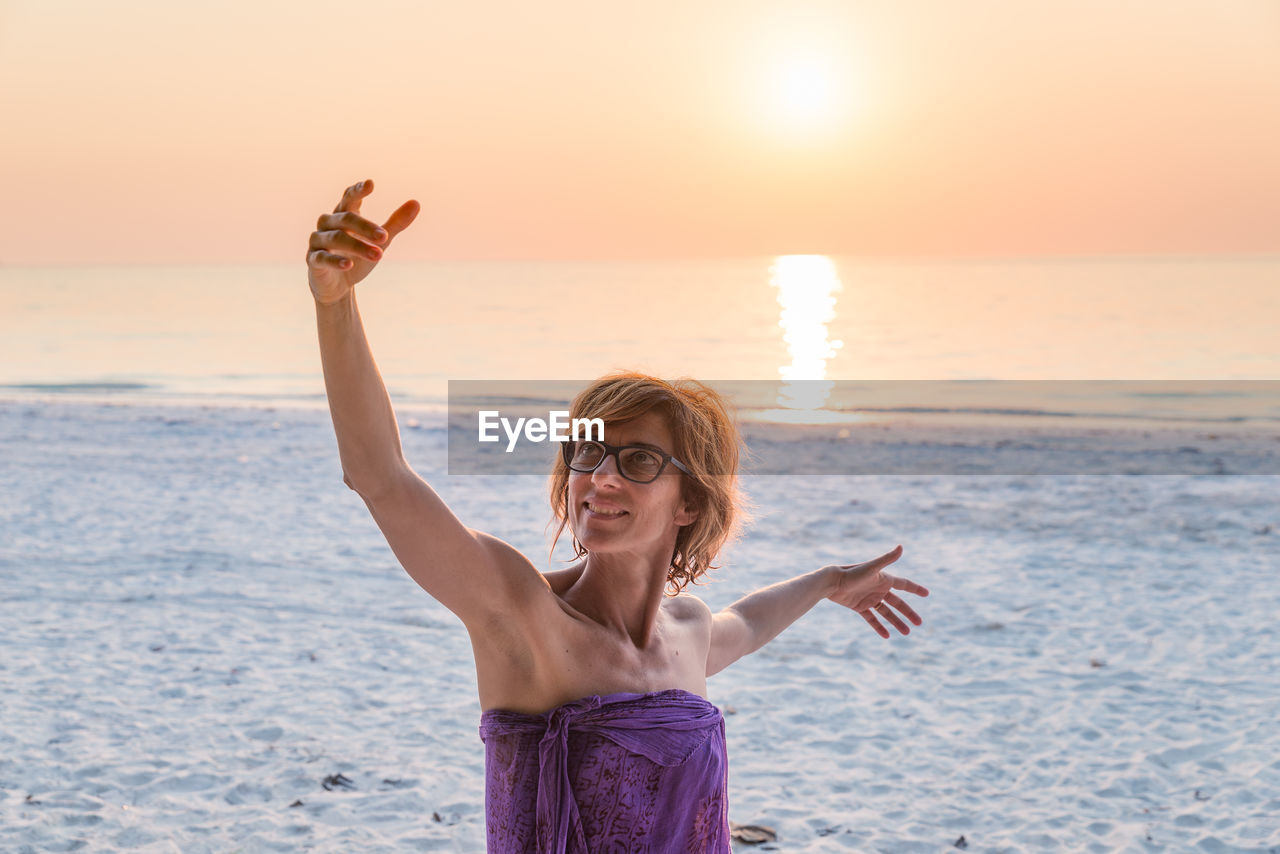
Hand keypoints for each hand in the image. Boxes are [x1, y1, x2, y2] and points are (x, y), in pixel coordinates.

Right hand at [306, 179, 419, 304]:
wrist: (338, 286)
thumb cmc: (357, 257)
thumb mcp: (380, 241)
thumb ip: (395, 223)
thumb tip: (416, 203)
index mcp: (343, 215)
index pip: (349, 198)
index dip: (357, 191)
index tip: (370, 184)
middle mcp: (327, 224)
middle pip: (346, 218)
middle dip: (366, 227)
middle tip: (385, 236)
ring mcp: (317, 241)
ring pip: (336, 238)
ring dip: (358, 246)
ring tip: (379, 254)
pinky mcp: (313, 260)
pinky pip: (322, 257)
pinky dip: (335, 261)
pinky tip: (349, 264)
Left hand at [826, 545, 928, 638]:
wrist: (831, 582)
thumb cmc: (851, 573)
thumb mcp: (872, 568)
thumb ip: (887, 559)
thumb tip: (901, 546)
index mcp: (884, 579)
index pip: (904, 584)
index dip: (915, 589)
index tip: (927, 594)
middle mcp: (878, 589)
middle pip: (897, 603)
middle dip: (908, 613)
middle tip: (919, 623)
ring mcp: (869, 599)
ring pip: (886, 613)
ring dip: (896, 622)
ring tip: (907, 633)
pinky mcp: (859, 607)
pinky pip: (872, 618)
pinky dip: (879, 627)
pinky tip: (887, 636)